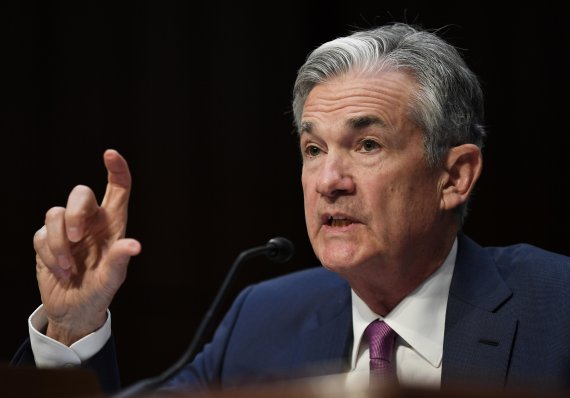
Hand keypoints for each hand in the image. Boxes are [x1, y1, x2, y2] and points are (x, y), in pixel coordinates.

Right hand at [33, 149, 140, 344]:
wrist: (75, 311)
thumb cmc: (100, 292)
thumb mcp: (112, 280)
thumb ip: (119, 261)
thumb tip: (134, 246)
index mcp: (113, 224)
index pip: (118, 189)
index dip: (116, 169)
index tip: (110, 154)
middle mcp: (91, 221)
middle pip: (80, 193)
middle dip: (75, 212)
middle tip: (76, 237)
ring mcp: (67, 230)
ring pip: (54, 213)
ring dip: (58, 242)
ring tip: (70, 268)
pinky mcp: (46, 241)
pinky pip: (40, 235)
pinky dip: (49, 254)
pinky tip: (61, 272)